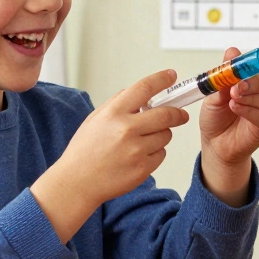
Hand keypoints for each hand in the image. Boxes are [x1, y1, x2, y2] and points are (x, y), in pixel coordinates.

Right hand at [53, 69, 190, 206]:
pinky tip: (138, 156)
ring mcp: (136, 150)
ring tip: (143, 141)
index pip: (144, 88)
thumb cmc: (85, 151)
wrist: (77, 182)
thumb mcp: (95, 119)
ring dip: (161, 135)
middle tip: (180, 114)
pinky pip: (161, 154)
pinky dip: (155, 152)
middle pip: (166, 114)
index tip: (171, 76)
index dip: (162, 80)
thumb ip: (118, 103)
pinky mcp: (143, 168)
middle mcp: (126, 129)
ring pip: (166, 135)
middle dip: (177, 113)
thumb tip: (141, 93)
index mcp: (114, 113)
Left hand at [198, 47, 258, 168]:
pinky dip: (249, 110)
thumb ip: (224, 75)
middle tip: (237, 86)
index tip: (238, 65)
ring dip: (249, 96)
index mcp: (251, 81)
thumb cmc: (216, 118)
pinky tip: (236, 108)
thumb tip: (232, 52)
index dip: (251, 64)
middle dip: (253, 81)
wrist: (214, 143)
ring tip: (232, 99)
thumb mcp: (214, 94)